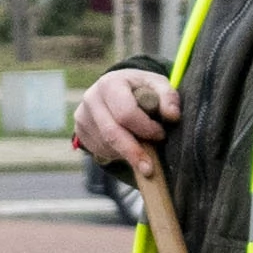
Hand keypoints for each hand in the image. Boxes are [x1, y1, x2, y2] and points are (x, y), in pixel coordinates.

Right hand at [64, 65, 175, 185]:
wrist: (115, 89)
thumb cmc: (140, 88)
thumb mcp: (157, 85)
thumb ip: (168, 97)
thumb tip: (173, 116)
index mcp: (110, 84)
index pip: (126, 114)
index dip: (146, 128)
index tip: (161, 134)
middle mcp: (91, 99)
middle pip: (112, 134)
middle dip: (133, 152)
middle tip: (149, 169)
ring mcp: (82, 116)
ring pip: (106, 146)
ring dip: (127, 153)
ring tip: (142, 147)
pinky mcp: (80, 132)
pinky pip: (99, 150)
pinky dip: (116, 153)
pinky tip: (126, 144)